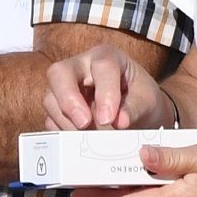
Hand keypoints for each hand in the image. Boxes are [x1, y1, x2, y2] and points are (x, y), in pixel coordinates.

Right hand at [44, 42, 175, 130]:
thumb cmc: (140, 99)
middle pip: (59, 72)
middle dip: (68, 100)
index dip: (104, 92)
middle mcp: (80, 66)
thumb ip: (134, 109)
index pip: (101, 66)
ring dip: (66, 121)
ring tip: (87, 137)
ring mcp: (64, 86)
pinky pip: (49, 119)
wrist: (133, 110)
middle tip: (84, 124)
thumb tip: (120, 122)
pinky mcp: (57, 107)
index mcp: (106, 57)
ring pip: (50, 97)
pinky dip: (62, 132)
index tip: (109, 119)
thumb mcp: (147, 101)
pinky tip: (79, 140)